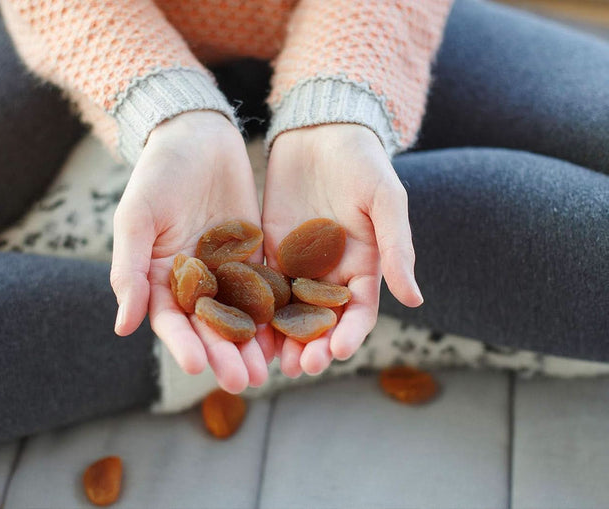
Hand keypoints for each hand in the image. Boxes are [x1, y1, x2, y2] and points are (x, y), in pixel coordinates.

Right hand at [111, 111, 272, 393]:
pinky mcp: (256, 254)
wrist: (197, 135)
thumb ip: (129, 270)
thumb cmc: (157, 174)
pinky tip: (290, 332)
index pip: (171, 320)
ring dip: (253, 343)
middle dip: (225, 354)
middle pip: (210, 326)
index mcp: (160, 277)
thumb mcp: (136, 218)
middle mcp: (195, 281)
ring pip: (242, 314)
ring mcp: (228, 270)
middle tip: (243, 381)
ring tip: (269, 370)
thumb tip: (123, 326)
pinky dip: (277, 311)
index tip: (199, 366)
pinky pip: (268, 287)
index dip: (183, 344)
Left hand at [262, 124, 422, 377]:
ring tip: (269, 361)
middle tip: (298, 367)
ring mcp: (298, 262)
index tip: (335, 352)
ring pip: (289, 309)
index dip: (350, 334)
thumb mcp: (386, 201)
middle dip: (311, 344)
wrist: (322, 131)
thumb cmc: (363, 162)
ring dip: (281, 336)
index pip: (358, 311)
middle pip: (321, 319)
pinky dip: (254, 307)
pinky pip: (261, 283)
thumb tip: (415, 300)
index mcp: (363, 265)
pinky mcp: (269, 249)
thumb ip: (397, 248)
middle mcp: (330, 272)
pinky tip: (242, 325)